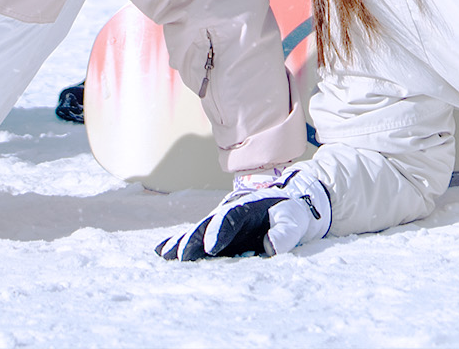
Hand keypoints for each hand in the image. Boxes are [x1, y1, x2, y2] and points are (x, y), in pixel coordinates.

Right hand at [156, 168, 330, 259]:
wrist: (292, 201)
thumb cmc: (295, 213)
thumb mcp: (295, 220)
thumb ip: (285, 232)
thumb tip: (270, 247)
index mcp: (248, 207)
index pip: (232, 219)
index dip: (220, 231)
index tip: (211, 247)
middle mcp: (230, 212)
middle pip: (208, 225)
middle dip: (194, 240)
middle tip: (180, 256)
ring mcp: (222, 221)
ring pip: (198, 231)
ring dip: (181, 243)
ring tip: (164, 254)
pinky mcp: (218, 232)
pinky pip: (197, 237)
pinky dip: (180, 243)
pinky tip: (162, 251)